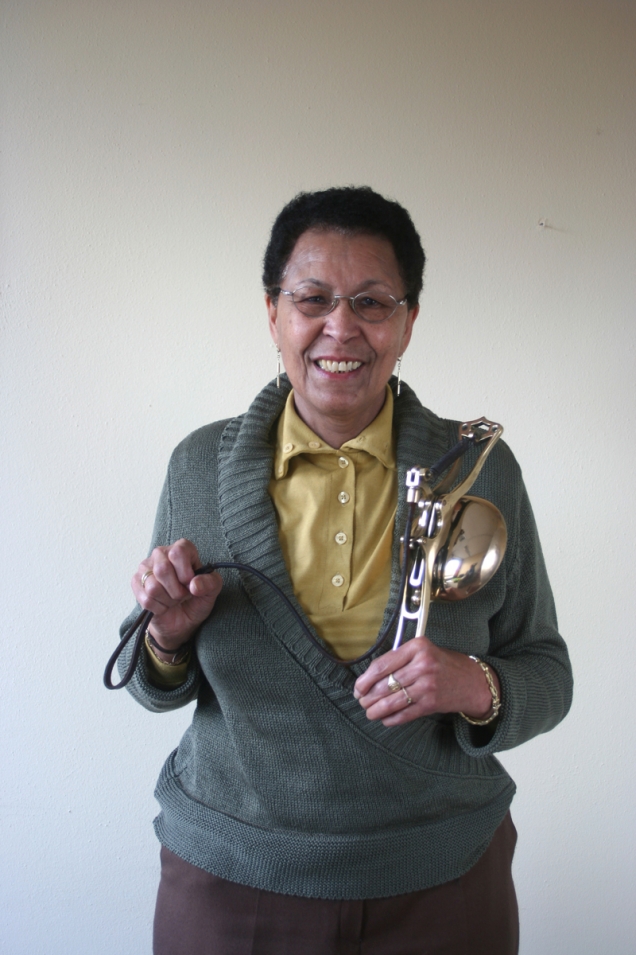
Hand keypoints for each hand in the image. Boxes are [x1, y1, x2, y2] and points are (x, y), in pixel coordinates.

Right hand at [132, 539, 222, 650]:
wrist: (181, 621)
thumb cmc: (196, 600)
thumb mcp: (212, 591)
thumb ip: (210, 584)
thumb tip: (194, 584)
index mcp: (182, 549)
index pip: (178, 552)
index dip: (185, 573)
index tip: (190, 583)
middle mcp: (161, 554)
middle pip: (162, 569)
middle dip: (176, 590)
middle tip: (183, 595)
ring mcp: (145, 568)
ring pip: (153, 586)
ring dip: (168, 600)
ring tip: (173, 600)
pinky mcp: (136, 583)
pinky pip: (145, 598)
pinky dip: (159, 607)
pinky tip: (163, 605)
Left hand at [353, 635, 499, 726]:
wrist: (472, 681)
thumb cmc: (442, 664)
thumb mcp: (422, 651)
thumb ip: (399, 659)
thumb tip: (369, 676)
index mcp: (417, 647)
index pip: (382, 665)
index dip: (365, 679)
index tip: (358, 687)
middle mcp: (422, 665)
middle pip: (385, 685)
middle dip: (368, 696)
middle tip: (362, 701)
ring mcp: (427, 686)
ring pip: (392, 701)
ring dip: (376, 710)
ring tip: (369, 712)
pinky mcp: (431, 703)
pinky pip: (405, 714)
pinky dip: (391, 718)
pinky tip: (385, 719)